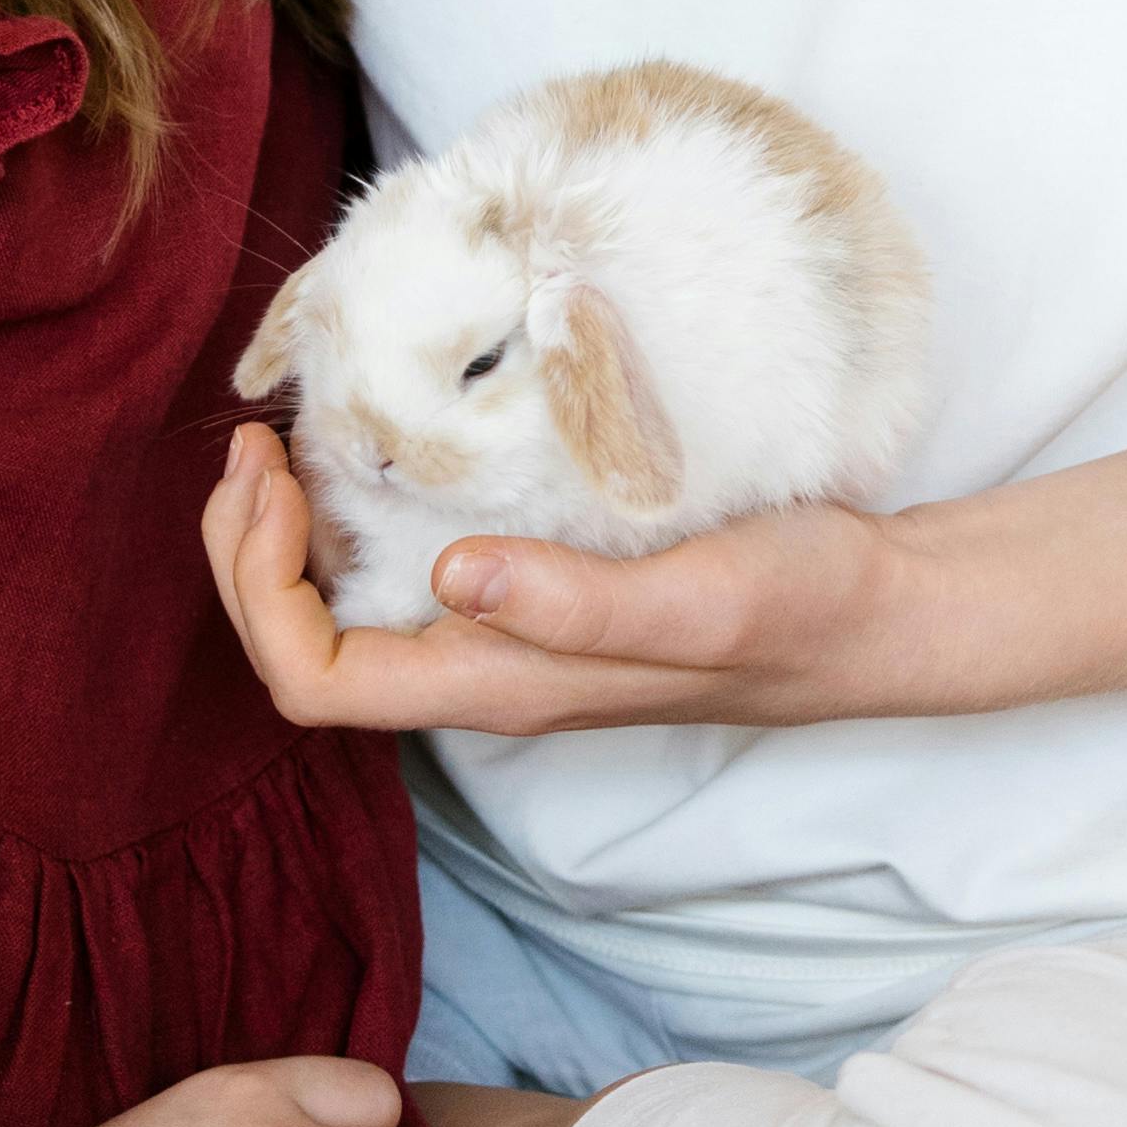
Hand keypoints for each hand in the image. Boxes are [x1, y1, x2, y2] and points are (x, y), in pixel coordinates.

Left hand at [203, 423, 913, 739]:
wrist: (875, 610)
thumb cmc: (799, 607)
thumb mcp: (700, 598)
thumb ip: (578, 603)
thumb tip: (451, 574)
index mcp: (502, 686)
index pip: (315, 682)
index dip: (262, 590)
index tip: (276, 477)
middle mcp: (485, 670)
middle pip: (305, 652)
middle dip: (250, 558)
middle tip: (254, 443)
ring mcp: (506, 635)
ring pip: (343, 614)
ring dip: (290, 537)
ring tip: (285, 440)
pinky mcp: (534, 592)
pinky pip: (402, 570)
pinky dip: (355, 515)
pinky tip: (371, 447)